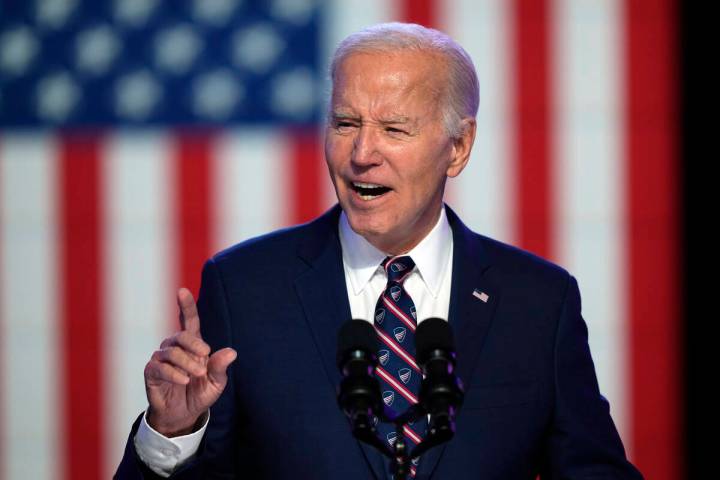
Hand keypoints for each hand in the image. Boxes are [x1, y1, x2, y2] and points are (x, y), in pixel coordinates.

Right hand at [144, 288, 236, 436]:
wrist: (183, 416)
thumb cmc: (200, 394)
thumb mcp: (216, 383)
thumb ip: (221, 367)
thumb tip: (232, 352)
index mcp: (192, 345)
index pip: (189, 321)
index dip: (186, 305)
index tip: (182, 290)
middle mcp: (175, 348)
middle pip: (181, 335)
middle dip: (194, 344)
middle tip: (205, 358)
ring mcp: (161, 359)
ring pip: (171, 351)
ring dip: (186, 363)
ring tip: (196, 376)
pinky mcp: (151, 372)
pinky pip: (160, 367)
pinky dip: (174, 373)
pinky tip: (184, 380)